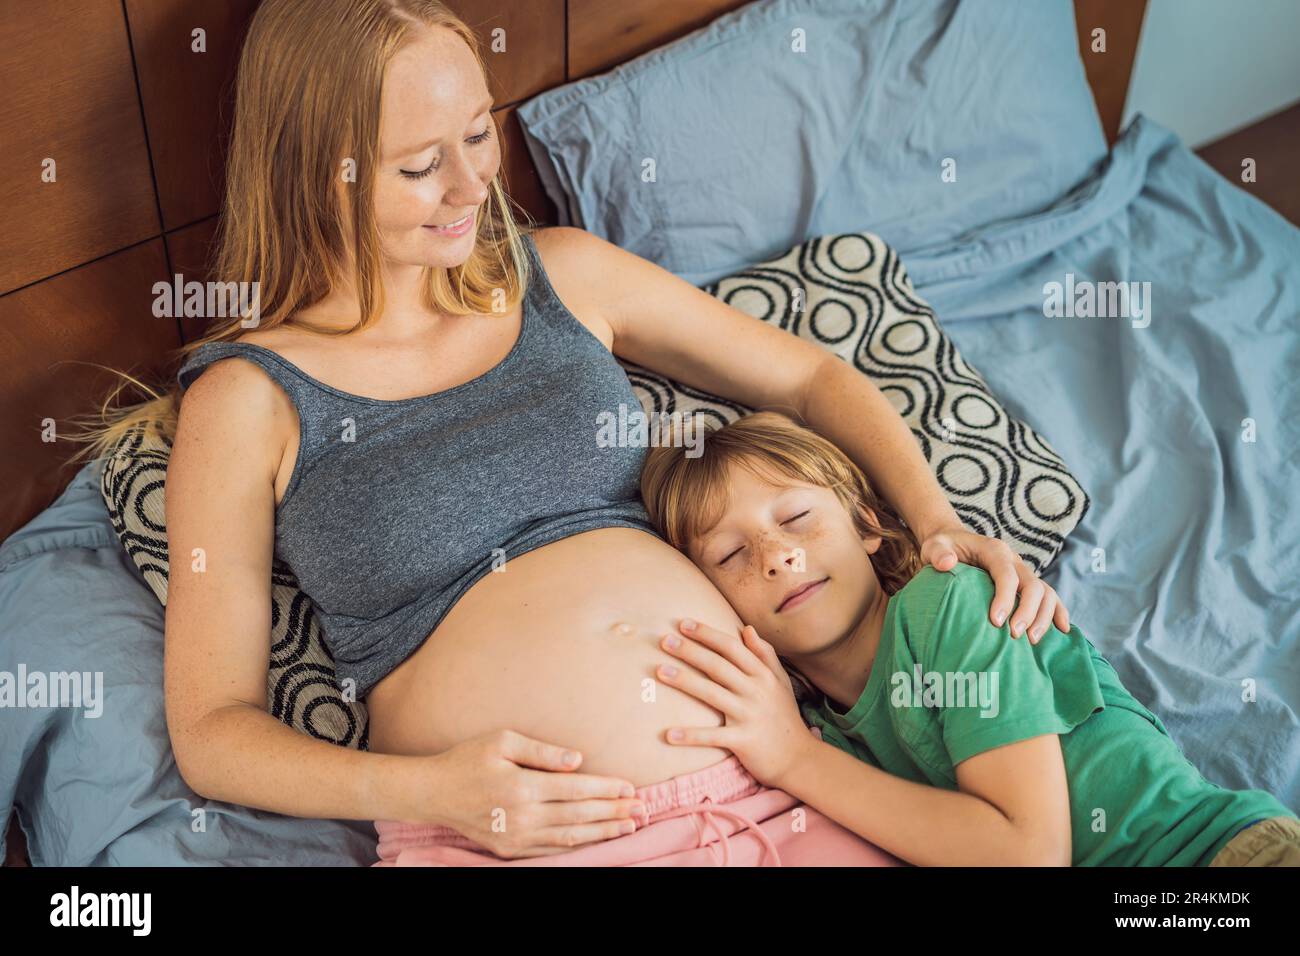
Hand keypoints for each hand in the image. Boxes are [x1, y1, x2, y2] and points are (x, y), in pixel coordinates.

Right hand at [414, 729, 642, 858]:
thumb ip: (542, 751)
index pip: (576, 789)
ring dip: (602, 832)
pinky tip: (595, 838)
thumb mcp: (503, 741)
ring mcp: (517, 837)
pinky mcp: (510, 849)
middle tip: (642, 810)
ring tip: (628, 827)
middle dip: (614, 812)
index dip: (606, 789)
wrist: (433, 793)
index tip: (630, 788)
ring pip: (570, 836)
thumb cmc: (468, 759)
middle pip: (579, 814)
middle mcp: (523, 816)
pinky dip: (577, 845)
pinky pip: (552, 850)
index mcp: (523, 786)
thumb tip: (578, 759)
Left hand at [657, 618, 813, 789]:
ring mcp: (749, 715)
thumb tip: (747, 628)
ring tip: (660, 672)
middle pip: (717, 666)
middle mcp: (755, 691)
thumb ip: (765, 654)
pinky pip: (713, 737)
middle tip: (664, 641)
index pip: (731, 647)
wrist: (798, 758)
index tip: (683, 624)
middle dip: (690, 651)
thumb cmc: (784, 716)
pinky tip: (669, 735)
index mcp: (762, 674)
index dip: (707, 634)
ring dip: (685, 682)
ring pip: (712, 693)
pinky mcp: (743, 741)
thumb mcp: (780, 681)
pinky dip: (691, 736)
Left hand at [919, 527, 1069, 642]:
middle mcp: (1014, 560)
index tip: (995, 622)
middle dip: (1027, 612)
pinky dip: (1059, 612)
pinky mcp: (1025, 584)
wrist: (954, 543)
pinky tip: (1063, 630)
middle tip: (1015, 636)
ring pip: (1045, 592)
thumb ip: (938, 553)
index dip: (1004, 597)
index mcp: (994, 550)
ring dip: (1044, 616)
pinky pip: (1049, 597)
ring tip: (1032, 641)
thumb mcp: (934, 546)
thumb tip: (947, 562)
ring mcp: (1023, 572)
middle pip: (1032, 585)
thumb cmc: (943, 548)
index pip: (1006, 574)